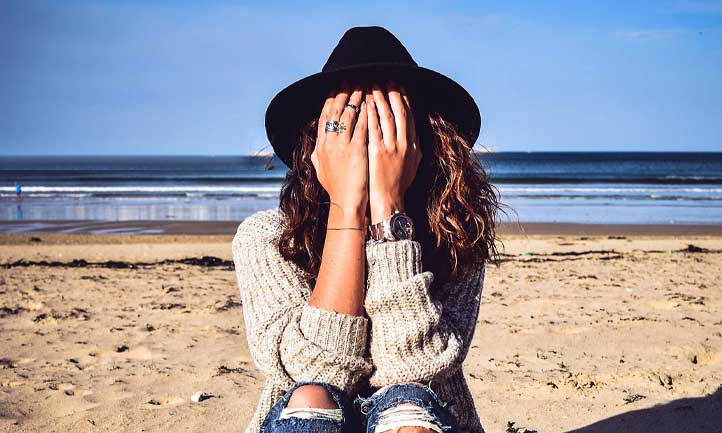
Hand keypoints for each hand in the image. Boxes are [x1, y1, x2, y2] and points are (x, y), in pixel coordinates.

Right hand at [312, 82, 368, 221]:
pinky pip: (362, 126)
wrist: (346, 204)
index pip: (324, 116)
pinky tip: (373, 103)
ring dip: (357, 98)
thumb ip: (318, 155)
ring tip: (364, 85)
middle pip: (335, 110)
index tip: (337, 87)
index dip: (331, 99)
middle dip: (343, 92)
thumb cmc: (337, 189)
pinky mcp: (356, 151)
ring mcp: (342, 146)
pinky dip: (367, 113)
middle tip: (351, 78)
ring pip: (349, 115)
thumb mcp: (321, 170)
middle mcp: (329, 143)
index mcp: (321, 146)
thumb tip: (315, 147)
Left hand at [366, 80, 421, 224]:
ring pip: (386, 116)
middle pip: (399, 111)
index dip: (404, 98)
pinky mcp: (377, 152)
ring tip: (373, 84)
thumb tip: (416, 135)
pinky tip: (366, 102)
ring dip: (380, 98)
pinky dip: (370, 113)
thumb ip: (415, 149)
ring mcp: (391, 147)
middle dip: (393, 92)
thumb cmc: (399, 185)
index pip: (409, 115)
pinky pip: (373, 127)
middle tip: (386, 77)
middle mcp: (404, 143)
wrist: (389, 201)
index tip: (399, 85)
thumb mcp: (413, 165)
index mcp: (413, 145)